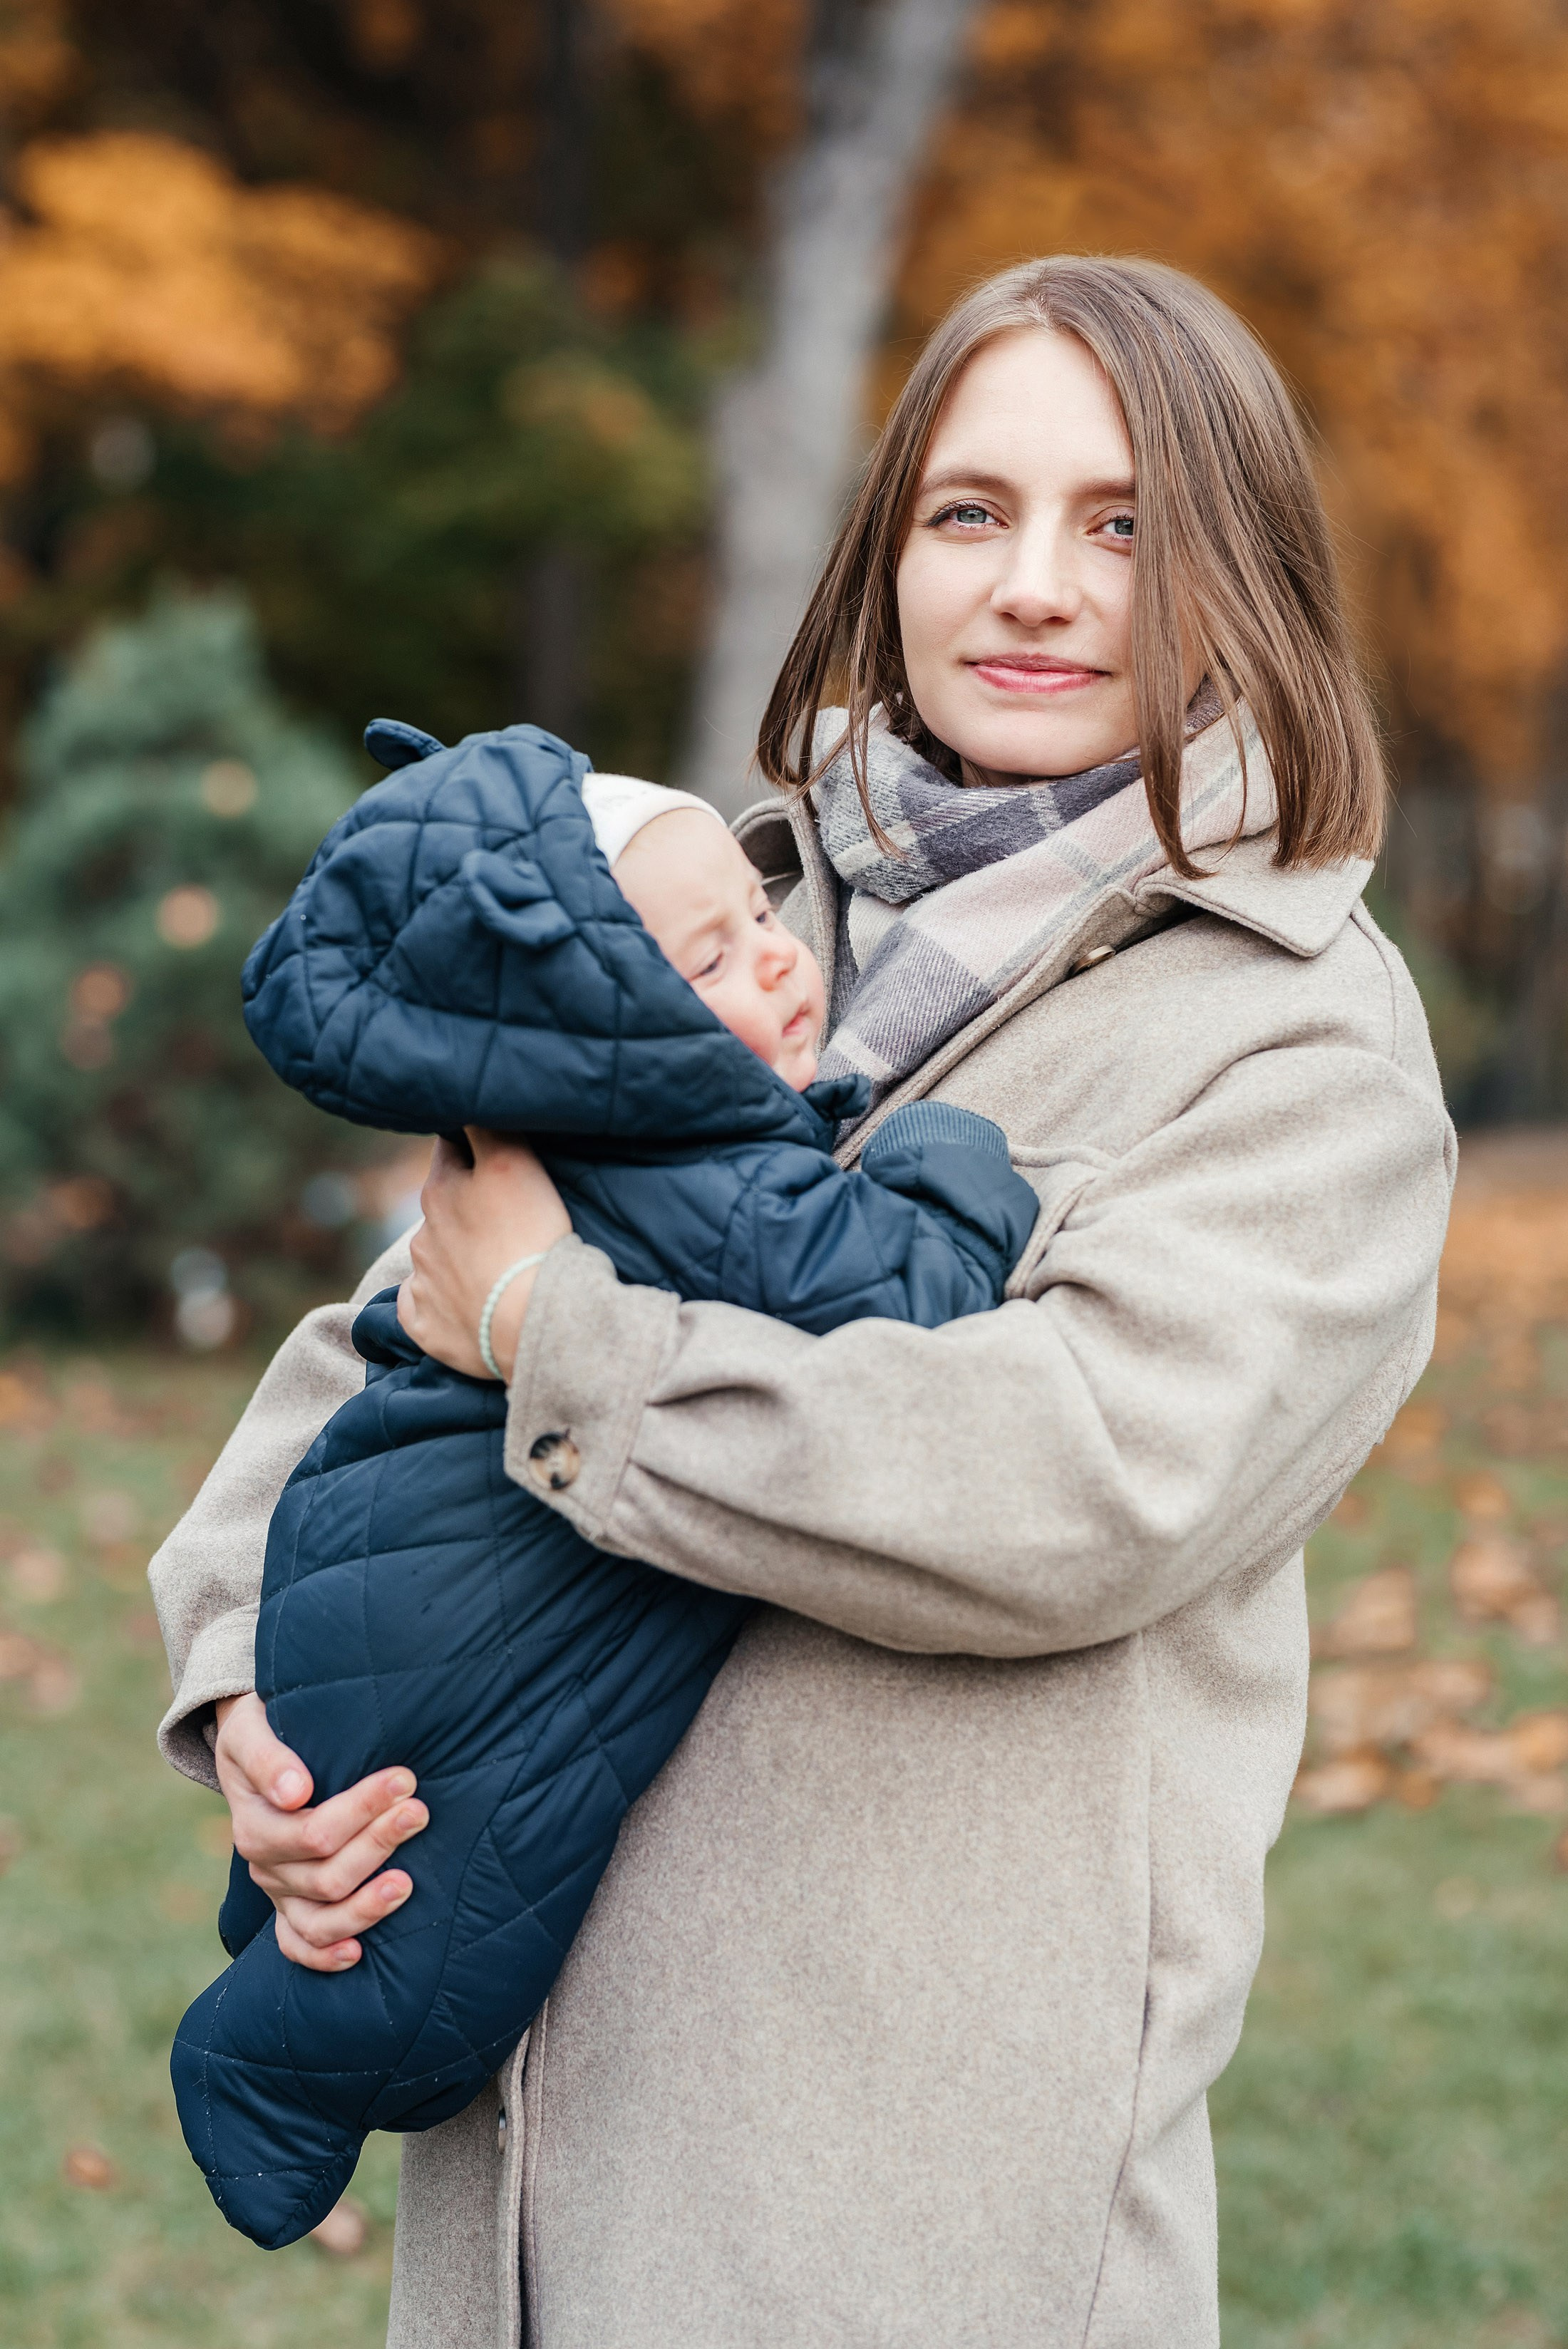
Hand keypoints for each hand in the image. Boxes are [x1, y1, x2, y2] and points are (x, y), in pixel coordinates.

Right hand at [213, 1693, 427, 1971]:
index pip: (313, 1832)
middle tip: (418, 1812)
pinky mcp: (290, 1908)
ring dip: (365, 1907)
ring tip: (407, 1884)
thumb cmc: (259, 1731)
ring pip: (319, 1921)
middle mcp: (265, 1867)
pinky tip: (358, 1953)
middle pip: (325, 1876)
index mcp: (254, 1826)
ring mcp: (279, 1893)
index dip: (361, 1811)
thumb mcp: (249, 1731)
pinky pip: (298, 1946)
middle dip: (377, 1845)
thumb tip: (295, 1792)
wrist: (253, 1749)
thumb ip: (268, 1759)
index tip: (404, 1780)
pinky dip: (325, 1956)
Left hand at [398, 1130, 571, 1380]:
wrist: (529, 1319)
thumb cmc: (529, 1234)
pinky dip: (438, 1303)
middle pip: (442, 1206)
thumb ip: (489, 1128)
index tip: (494, 1154)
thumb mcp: (515, 1162)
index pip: (450, 1150)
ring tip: (496, 1266)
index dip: (472, 1149)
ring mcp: (422, 1283)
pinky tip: (463, 1305)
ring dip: (457, 1255)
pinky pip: (420, 1308)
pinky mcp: (424, 1327)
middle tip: (505, 1216)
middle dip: (465, 1205)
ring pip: (433, 1257)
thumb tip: (464, 1102)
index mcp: (441, 1190)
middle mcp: (423, 1235)